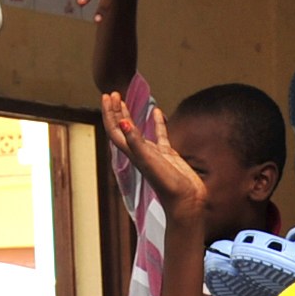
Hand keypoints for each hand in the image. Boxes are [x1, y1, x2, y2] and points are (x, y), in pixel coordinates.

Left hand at [101, 92, 206, 226]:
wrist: (186, 202)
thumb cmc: (167, 185)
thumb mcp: (150, 161)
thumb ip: (136, 142)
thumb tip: (123, 122)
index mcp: (132, 153)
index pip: (115, 130)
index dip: (110, 113)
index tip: (108, 96)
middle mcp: (139, 152)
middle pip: (122, 128)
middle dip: (116, 111)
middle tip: (113, 93)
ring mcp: (154, 153)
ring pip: (138, 131)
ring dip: (130, 116)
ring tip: (126, 101)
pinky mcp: (168, 155)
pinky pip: (160, 135)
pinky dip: (157, 123)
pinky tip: (158, 112)